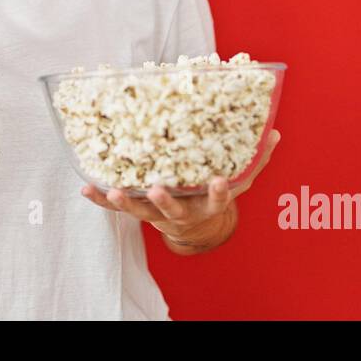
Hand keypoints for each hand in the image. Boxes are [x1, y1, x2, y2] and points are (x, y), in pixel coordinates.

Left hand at [80, 129, 281, 243]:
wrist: (198, 227)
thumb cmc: (215, 195)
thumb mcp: (240, 179)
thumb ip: (256, 158)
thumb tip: (275, 133)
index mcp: (208, 203)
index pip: (218, 200)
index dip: (219, 192)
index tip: (220, 182)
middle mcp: (182, 212)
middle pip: (172, 210)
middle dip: (164, 201)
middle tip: (157, 190)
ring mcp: (158, 213)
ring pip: (140, 212)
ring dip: (125, 203)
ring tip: (113, 191)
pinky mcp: (139, 210)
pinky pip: (117, 207)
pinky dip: (102, 199)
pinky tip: (86, 188)